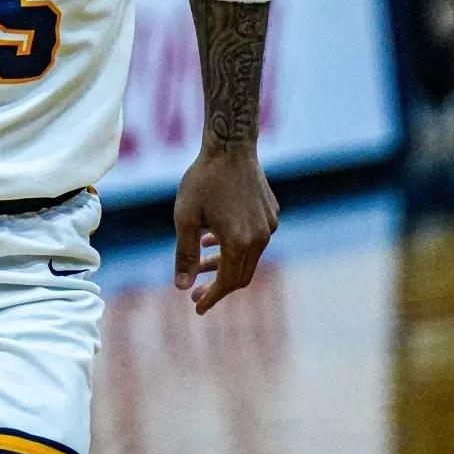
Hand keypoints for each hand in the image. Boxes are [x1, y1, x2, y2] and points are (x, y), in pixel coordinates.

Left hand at [173, 148, 277, 314]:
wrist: (231, 146)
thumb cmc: (203, 180)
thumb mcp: (185, 217)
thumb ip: (184, 255)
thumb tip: (182, 287)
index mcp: (240, 242)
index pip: (228, 282)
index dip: (212, 297)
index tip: (197, 307)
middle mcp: (260, 238)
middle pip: (241, 275)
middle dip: (218, 286)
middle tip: (196, 290)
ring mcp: (269, 225)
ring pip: (248, 257)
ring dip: (224, 263)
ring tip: (201, 260)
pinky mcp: (272, 213)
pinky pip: (254, 239)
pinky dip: (235, 246)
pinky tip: (213, 237)